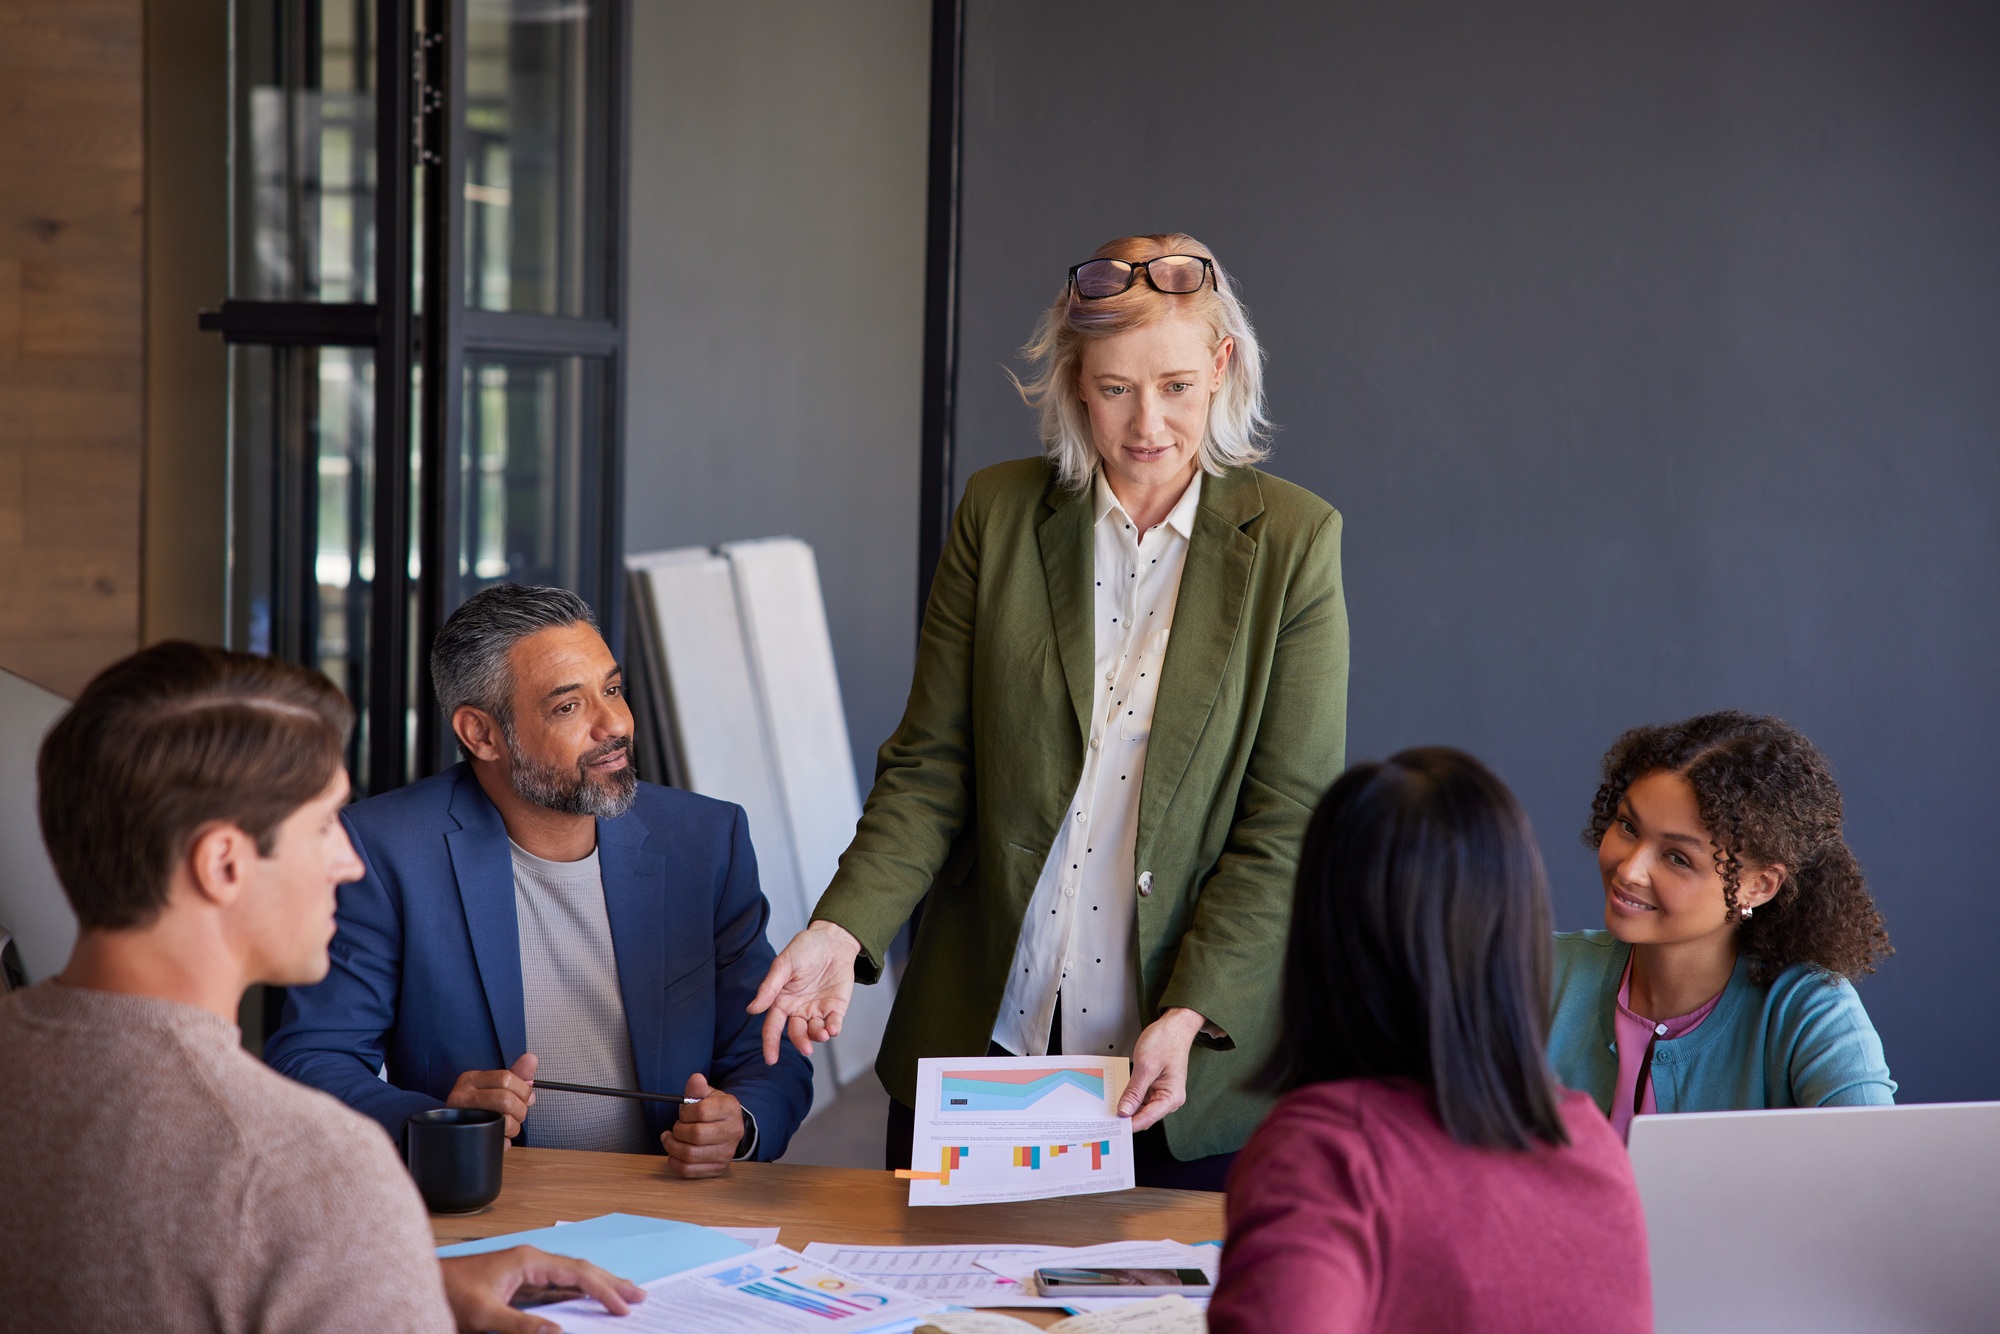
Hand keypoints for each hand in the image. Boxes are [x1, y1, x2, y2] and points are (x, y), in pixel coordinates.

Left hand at [439, 1244, 642, 1332]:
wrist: (422, 1285)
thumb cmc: (448, 1293)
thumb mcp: (484, 1314)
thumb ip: (521, 1325)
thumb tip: (559, 1332)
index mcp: (528, 1261)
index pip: (577, 1272)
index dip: (603, 1289)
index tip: (623, 1307)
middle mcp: (531, 1261)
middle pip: (580, 1270)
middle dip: (610, 1282)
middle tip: (639, 1296)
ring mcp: (525, 1272)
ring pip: (570, 1278)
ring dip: (597, 1287)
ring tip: (622, 1296)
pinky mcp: (518, 1284)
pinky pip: (556, 1288)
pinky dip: (577, 1294)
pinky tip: (586, 1301)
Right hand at [448, 1052, 537, 1139]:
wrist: (454, 1129)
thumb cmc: (479, 1106)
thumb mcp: (495, 1086)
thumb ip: (515, 1074)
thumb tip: (531, 1059)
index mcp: (471, 1079)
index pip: (505, 1078)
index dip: (523, 1090)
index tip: (528, 1098)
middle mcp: (462, 1095)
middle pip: (505, 1099)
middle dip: (520, 1110)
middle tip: (519, 1115)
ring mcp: (461, 1116)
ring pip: (501, 1119)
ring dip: (514, 1127)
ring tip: (510, 1127)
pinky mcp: (464, 1136)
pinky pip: (493, 1137)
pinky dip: (504, 1141)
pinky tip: (503, 1139)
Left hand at [662, 1072, 745, 1178]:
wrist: (729, 1127)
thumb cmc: (715, 1111)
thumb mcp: (708, 1095)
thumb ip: (698, 1088)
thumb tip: (695, 1079)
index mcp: (730, 1109)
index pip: (702, 1112)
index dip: (685, 1113)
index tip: (683, 1113)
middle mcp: (733, 1132)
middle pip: (696, 1135)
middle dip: (678, 1131)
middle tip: (676, 1127)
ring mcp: (727, 1152)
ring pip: (690, 1155)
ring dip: (672, 1147)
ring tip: (670, 1139)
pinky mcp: (718, 1168)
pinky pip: (689, 1170)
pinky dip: (675, 1162)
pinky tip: (673, 1153)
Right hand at [748, 920, 861, 1062]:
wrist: (833, 940)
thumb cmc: (805, 949)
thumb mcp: (784, 964)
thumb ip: (769, 987)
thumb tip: (752, 1009)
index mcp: (782, 1001)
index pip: (773, 1027)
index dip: (770, 1044)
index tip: (771, 1059)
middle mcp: (798, 1010)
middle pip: (796, 1033)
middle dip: (800, 1042)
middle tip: (806, 1050)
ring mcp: (817, 1010)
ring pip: (814, 1031)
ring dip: (817, 1036)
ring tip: (822, 1034)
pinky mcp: (835, 1007)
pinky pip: (833, 1023)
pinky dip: (833, 1029)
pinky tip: (832, 1030)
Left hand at [1117, 1008, 1204, 1131]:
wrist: (1174, 1026)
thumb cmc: (1165, 1041)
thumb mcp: (1146, 1066)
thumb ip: (1135, 1091)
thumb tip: (1124, 1112)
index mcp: (1171, 1097)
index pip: (1147, 1119)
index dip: (1129, 1125)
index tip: (1111, 1127)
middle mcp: (1169, 1099)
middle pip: (1144, 1116)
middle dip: (1125, 1118)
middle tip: (1104, 1119)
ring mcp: (1162, 1093)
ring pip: (1140, 1109)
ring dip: (1126, 1108)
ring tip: (1107, 1110)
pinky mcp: (1155, 1087)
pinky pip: (1140, 1098)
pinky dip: (1129, 1098)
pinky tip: (1117, 1097)